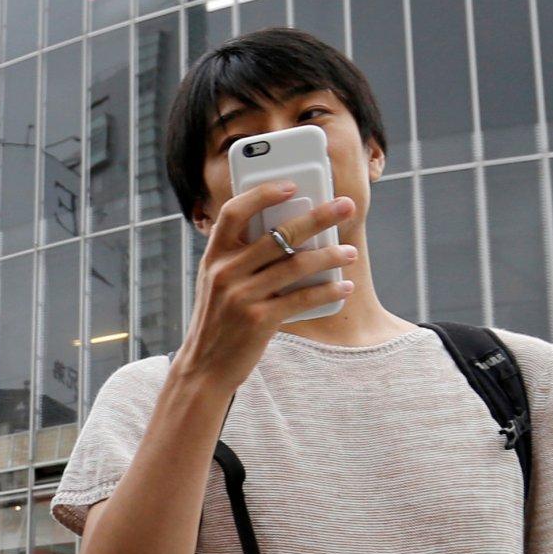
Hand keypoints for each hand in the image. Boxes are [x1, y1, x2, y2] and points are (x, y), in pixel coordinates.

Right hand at [174, 183, 358, 393]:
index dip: (263, 194)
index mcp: (213, 257)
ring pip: (296, 265)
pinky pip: (301, 298)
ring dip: (330, 256)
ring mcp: (241, 296)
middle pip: (278, 234)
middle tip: (346, 206)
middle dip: (318, 217)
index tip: (292, 185)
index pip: (235, 212)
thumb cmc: (218, 321)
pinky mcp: (258, 321)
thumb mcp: (216, 284)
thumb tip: (290, 233)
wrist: (203, 368)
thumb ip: (241, 259)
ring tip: (349, 252)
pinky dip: (327, 290)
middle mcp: (225, 273)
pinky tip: (344, 286)